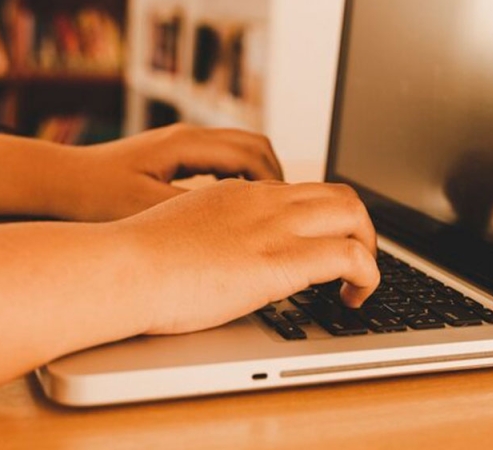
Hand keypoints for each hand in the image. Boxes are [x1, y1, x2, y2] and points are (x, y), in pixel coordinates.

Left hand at [60, 124, 283, 221]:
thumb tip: (237, 216)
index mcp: (186, 145)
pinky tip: (234, 209)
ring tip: (267, 212)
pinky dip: (238, 178)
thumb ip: (192, 210)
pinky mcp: (170, 155)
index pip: (253, 155)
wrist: (54, 182)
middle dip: (276, 176)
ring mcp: (179, 143)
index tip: (286, 212)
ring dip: (258, 177)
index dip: (276, 184)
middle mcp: (187, 137)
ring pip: (239, 150)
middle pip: (254, 145)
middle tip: (287, 211)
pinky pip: (220, 160)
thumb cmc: (92, 196)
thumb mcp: (145, 208)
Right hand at [114, 179, 379, 334]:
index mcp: (237, 195)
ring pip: (354, 216)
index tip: (324, 245)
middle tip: (354, 264)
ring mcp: (275, 228)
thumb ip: (207, 235)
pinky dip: (367, 277)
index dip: (323, 219)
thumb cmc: (134, 261)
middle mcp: (264, 202)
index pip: (300, 192)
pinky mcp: (282, 262)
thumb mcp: (178, 232)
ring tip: (360, 283)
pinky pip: (350, 257)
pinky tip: (353, 300)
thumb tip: (214, 257)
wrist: (122, 267)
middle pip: (339, 195)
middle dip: (360, 229)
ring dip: (369, 249)